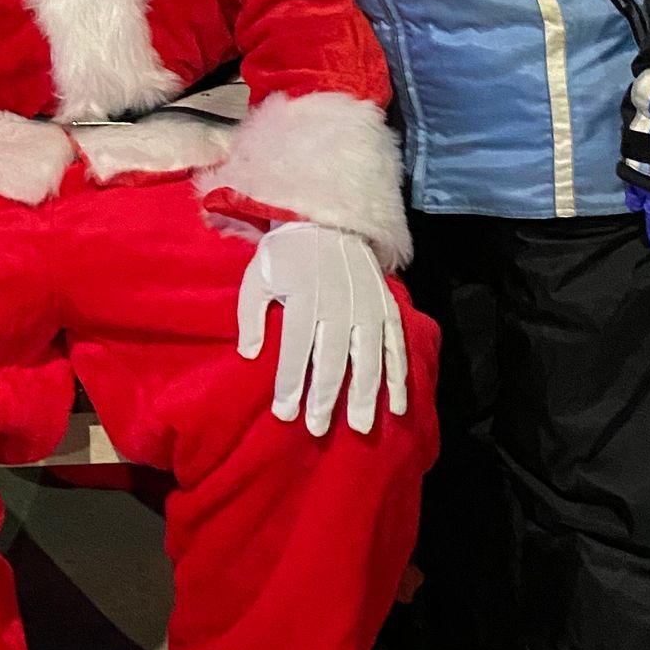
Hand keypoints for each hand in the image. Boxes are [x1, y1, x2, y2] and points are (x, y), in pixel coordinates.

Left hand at [237, 221, 407, 435]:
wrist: (329, 220)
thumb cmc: (287, 254)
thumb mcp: (258, 275)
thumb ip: (250, 314)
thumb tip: (250, 354)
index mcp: (305, 299)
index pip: (297, 351)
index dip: (291, 384)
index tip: (285, 414)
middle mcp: (339, 306)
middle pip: (333, 361)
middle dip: (325, 399)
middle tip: (317, 429)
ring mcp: (368, 308)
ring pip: (368, 359)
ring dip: (364, 395)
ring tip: (360, 427)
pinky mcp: (388, 308)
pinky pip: (396, 347)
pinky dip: (399, 378)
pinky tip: (397, 406)